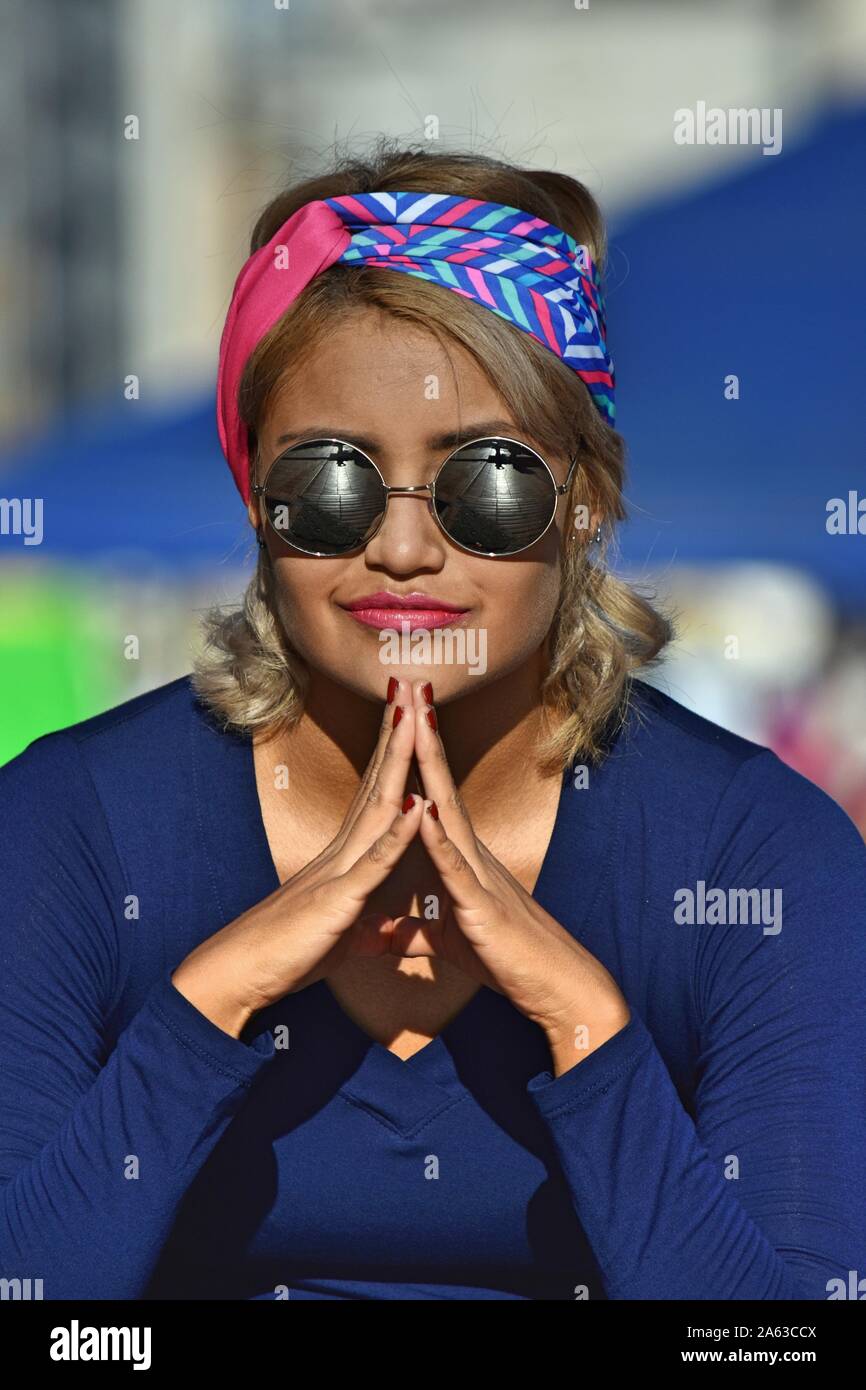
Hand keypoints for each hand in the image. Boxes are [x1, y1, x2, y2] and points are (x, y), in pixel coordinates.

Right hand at [171, 678, 427, 1031]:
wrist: (242, 975)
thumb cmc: (290, 953)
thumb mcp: (341, 933)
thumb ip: (366, 920)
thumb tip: (387, 925)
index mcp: (347, 855)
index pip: (378, 790)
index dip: (396, 750)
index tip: (412, 709)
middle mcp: (342, 850)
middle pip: (379, 780)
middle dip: (399, 732)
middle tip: (412, 682)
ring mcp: (340, 870)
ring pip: (377, 806)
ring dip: (399, 761)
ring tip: (415, 717)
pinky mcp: (338, 900)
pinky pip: (373, 864)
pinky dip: (396, 835)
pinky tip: (415, 807)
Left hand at [391, 680, 631, 1072]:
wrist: (555, 987)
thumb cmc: (507, 961)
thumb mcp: (449, 944)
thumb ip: (417, 934)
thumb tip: (387, 935)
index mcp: (462, 858)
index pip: (432, 793)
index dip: (414, 752)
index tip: (399, 709)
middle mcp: (472, 853)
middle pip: (439, 782)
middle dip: (422, 733)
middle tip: (408, 683)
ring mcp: (479, 873)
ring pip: (447, 808)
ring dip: (430, 764)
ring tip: (415, 719)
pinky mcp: (481, 904)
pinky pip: (455, 866)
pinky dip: (437, 837)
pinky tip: (422, 809)